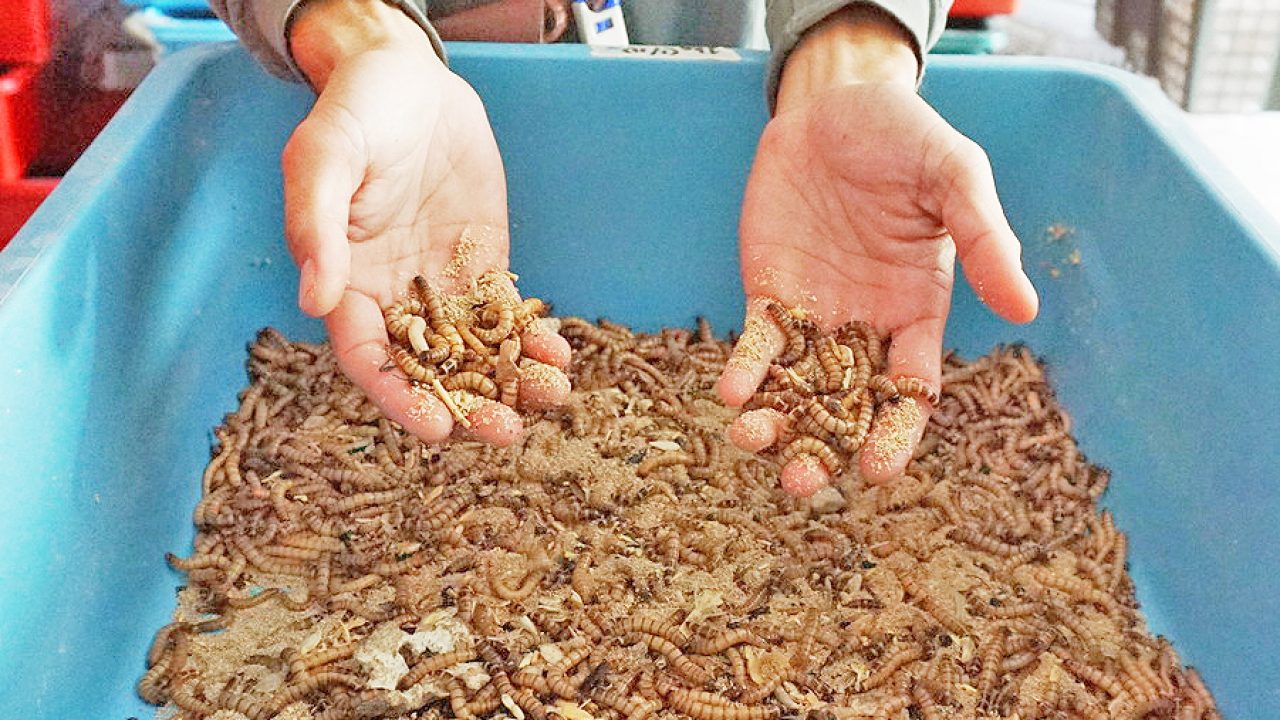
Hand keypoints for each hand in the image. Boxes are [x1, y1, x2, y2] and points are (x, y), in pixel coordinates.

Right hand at [285, 0, 570, 444]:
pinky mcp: (483, 264)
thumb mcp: (323, 157)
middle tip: (506, 432)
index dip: (399, 397)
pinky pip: (506, 313)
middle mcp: (393, 296)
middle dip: (467, 404)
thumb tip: (314, 301)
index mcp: (345, 283)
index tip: (435, 428)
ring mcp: (441, 283)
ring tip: (548, 397)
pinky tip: (558, 356)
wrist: (409, 77)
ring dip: (509, 379)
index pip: (367, 358)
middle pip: (429, 368)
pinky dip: (531, 338)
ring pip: (475, 349)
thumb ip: (315, 226)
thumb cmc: (356, 112)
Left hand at [718, 7, 1037, 491]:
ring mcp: (815, 312)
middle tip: (800, 484)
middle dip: (823, 448)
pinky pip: (758, 343)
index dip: (896, 433)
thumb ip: (985, 240)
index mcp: (919, 313)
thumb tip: (1025, 308)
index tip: (879, 471)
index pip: (911, 390)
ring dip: (774, 421)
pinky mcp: (771, 290)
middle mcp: (866, 326)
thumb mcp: (956, 179)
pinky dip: (745, 369)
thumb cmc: (907, 139)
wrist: (837, 103)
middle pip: (846, 405)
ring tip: (752, 442)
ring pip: (795, 386)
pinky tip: (732, 392)